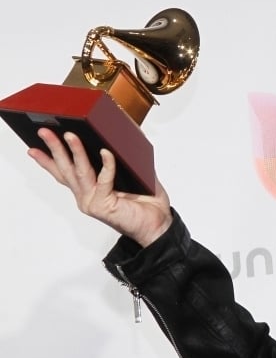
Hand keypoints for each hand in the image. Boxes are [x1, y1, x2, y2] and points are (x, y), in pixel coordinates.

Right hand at [28, 128, 172, 247]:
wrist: (160, 225)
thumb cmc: (147, 203)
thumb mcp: (134, 176)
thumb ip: (124, 161)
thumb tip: (123, 137)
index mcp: (90, 190)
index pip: (64, 174)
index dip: (47, 162)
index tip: (33, 148)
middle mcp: (87, 197)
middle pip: (66, 170)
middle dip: (54, 149)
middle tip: (43, 132)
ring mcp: (93, 202)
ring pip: (80, 173)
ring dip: (74, 152)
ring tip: (69, 135)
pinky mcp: (104, 206)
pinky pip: (104, 180)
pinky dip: (106, 165)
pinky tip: (105, 152)